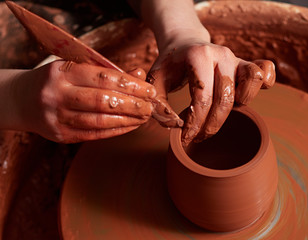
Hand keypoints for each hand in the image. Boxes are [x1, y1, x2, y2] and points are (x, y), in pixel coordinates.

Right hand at [14, 60, 155, 142]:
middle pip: (102, 101)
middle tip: (150, 106)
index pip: (102, 78)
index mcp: (61, 72)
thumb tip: (139, 76)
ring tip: (144, 117)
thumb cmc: (56, 80)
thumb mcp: (75, 68)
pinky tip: (130, 126)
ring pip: (99, 121)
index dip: (129, 85)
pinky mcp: (60, 136)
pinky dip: (116, 130)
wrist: (21, 100)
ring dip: (127, 120)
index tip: (149, 89)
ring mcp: (56, 118)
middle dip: (132, 104)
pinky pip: (94, 134)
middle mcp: (56, 95)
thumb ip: (106, 72)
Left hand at [148, 38, 274, 146]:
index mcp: (199, 56)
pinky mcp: (245, 63)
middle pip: (226, 98)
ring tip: (219, 113)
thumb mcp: (155, 81)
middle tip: (198, 137)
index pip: (202, 98)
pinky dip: (261, 86)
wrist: (184, 43)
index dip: (195, 124)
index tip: (186, 138)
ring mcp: (236, 58)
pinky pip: (265, 71)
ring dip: (239, 105)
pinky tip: (243, 98)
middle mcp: (222, 55)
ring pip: (252, 82)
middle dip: (212, 125)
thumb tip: (175, 126)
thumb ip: (159, 105)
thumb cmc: (170, 64)